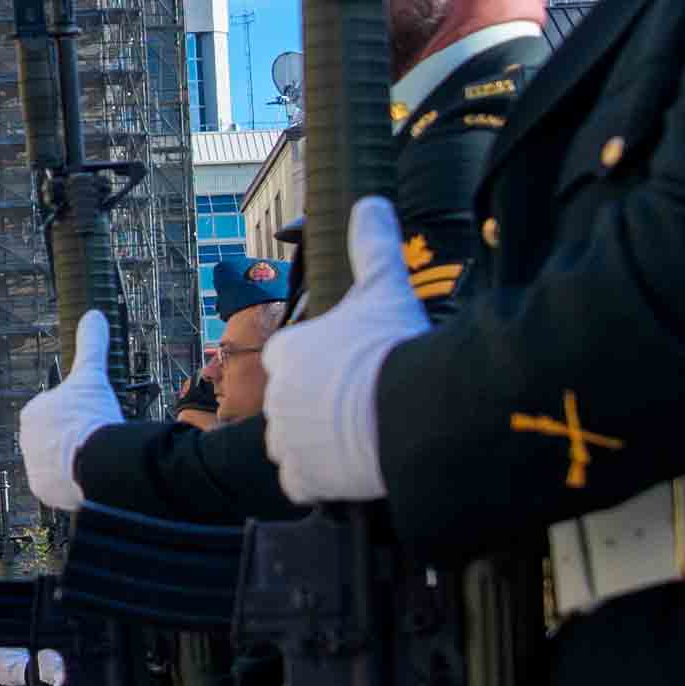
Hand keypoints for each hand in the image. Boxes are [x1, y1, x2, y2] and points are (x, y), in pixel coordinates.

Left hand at [16, 313, 120, 513]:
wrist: (94, 461)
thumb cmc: (90, 416)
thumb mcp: (91, 375)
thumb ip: (90, 345)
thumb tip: (94, 315)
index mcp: (33, 412)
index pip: (56, 410)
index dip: (77, 413)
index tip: (92, 417)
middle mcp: (26, 440)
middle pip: (56, 436)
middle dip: (75, 436)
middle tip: (97, 437)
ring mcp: (33, 466)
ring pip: (57, 460)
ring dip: (74, 459)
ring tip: (95, 458)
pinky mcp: (43, 489)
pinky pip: (59, 485)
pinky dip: (73, 481)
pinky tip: (88, 475)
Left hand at [267, 197, 427, 504]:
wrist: (410, 411)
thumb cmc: (393, 347)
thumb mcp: (385, 287)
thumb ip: (372, 245)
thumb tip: (371, 202)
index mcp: (286, 351)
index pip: (296, 362)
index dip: (329, 369)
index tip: (358, 370)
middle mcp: (274, 395)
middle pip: (298, 405)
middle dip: (327, 408)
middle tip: (369, 405)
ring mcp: (284, 440)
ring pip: (297, 445)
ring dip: (322, 446)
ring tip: (364, 436)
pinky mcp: (300, 479)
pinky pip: (303, 483)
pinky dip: (324, 481)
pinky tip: (352, 467)